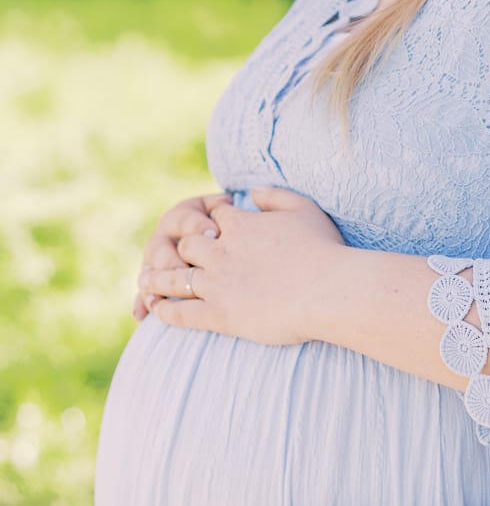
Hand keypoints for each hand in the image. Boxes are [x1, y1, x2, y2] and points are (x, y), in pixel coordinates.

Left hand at [142, 187, 344, 345]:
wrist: (328, 290)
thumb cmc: (323, 249)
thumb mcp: (304, 208)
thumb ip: (275, 195)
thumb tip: (252, 191)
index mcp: (240, 225)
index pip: (210, 215)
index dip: (205, 219)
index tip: (205, 225)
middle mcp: (221, 251)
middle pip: (185, 244)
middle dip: (176, 247)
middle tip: (166, 254)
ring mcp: (217, 284)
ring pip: (174, 278)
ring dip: (157, 278)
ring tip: (145, 282)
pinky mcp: (219, 314)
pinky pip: (181, 313)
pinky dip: (166, 310)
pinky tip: (157, 311)